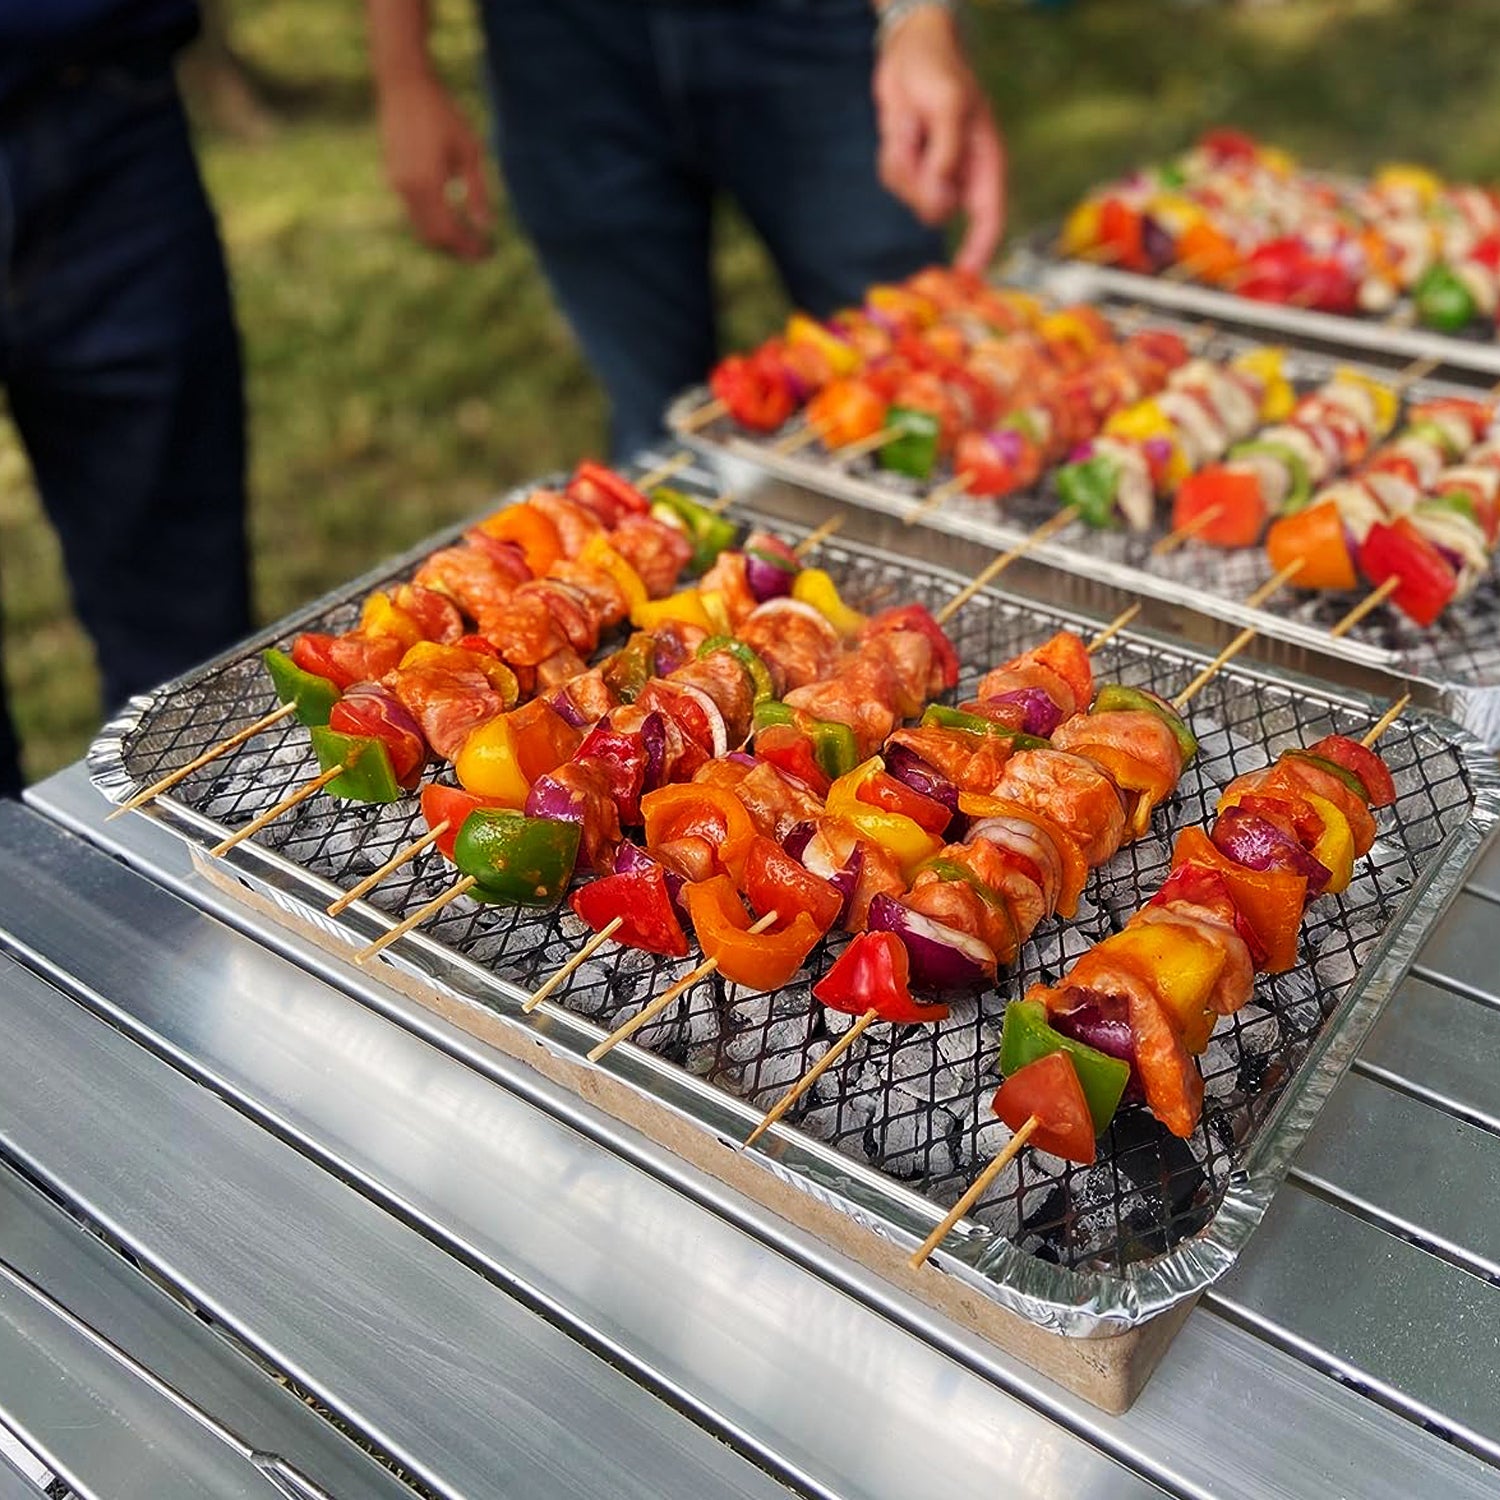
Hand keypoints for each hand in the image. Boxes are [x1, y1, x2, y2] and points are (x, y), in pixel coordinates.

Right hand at [376, 71, 493, 259]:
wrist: (405, 87)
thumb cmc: (443, 114)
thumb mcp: (471, 151)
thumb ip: (478, 192)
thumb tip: (486, 226)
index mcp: (429, 184)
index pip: (450, 231)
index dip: (469, 247)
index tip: (488, 252)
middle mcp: (408, 189)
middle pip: (433, 236)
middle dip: (457, 248)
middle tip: (481, 251)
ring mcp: (396, 184)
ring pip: (421, 227)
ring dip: (444, 237)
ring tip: (469, 238)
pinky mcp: (392, 177)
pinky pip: (413, 212)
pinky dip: (433, 222)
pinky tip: (451, 218)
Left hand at [873, 6, 1005, 273]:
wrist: (909, 49)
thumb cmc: (940, 70)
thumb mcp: (949, 107)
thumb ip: (945, 158)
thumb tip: (939, 204)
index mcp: (984, 162)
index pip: (989, 218)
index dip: (980, 251)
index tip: (965, 278)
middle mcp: (960, 173)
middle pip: (937, 211)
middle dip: (919, 186)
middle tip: (915, 140)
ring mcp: (933, 172)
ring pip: (910, 198)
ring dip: (902, 163)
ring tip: (909, 124)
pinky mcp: (908, 166)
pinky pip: (893, 180)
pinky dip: (890, 157)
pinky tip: (899, 127)